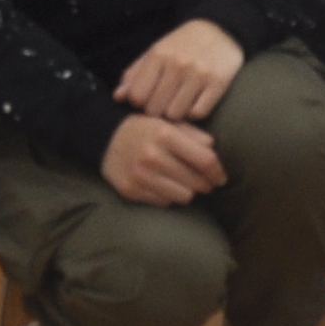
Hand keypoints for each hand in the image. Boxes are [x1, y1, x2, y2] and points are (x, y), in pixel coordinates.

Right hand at [98, 112, 224, 206]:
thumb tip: (214, 150)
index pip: (205, 160)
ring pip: (184, 197)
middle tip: (203, 182)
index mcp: (164, 134)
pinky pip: (165, 203)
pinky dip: (167, 196)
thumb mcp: (168, 122)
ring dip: (187, 191)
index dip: (218, 172)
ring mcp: (140, 175)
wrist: (104, 138)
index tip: (220, 177)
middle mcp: (152, 155)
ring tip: (182, 183)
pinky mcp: (131, 191)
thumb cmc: (144, 130)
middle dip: (205, 184)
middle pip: (197, 182)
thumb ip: (193, 134)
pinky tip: (162, 185)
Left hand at [113, 18, 244, 122]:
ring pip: (176, 114)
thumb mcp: (155, 53)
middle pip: (155, 109)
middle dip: (157, 111)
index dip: (139, 103)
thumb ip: (135, 75)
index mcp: (158, 55)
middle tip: (163, 105)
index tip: (147, 100)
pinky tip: (194, 103)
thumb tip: (117, 97)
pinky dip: (194, 113)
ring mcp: (199, 74)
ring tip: (178, 104)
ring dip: (176, 114)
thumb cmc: (181, 46)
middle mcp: (177, 64)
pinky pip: (198, 113)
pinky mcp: (219, 83)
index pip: (137, 96)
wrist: (219, 30)